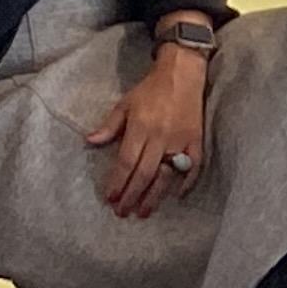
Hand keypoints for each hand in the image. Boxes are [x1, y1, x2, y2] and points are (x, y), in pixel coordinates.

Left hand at [85, 47, 207, 217]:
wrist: (182, 74)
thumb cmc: (150, 90)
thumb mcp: (124, 104)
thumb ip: (109, 126)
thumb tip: (89, 141)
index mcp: (141, 128)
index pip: (126, 162)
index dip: (118, 182)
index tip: (110, 198)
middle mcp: (161, 138)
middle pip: (145, 173)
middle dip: (132, 195)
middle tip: (123, 212)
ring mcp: (181, 141)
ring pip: (167, 175)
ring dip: (155, 196)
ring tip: (144, 212)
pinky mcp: (197, 141)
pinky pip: (194, 167)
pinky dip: (187, 183)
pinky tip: (178, 196)